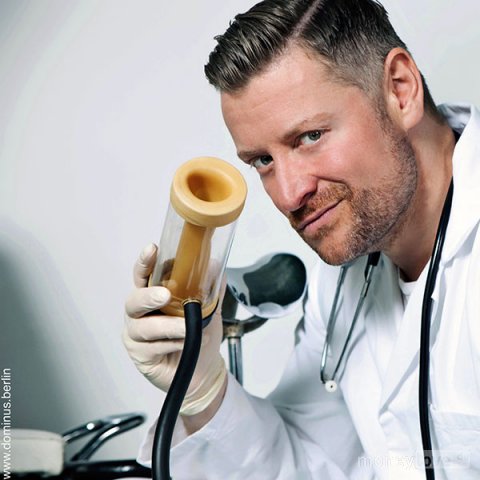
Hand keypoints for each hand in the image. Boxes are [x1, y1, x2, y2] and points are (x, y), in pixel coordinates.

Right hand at [122, 243, 225, 412]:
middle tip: (164, 295)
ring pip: (143, 327)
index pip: (144, 274)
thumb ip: (210, 287)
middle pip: (134, 300)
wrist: (203, 370)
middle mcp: (141, 312)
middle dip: (148, 296)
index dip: (145, 262)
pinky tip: (183, 345)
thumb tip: (215, 264)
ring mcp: (137, 334)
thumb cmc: (200, 335)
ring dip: (167, 326)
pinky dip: (170, 344)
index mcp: (153, 294)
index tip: (152, 249)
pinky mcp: (139, 354)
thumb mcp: (209, 308)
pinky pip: (150, 347)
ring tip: (186, 329)